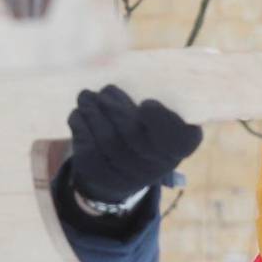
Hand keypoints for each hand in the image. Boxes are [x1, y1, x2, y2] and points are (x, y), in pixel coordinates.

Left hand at [67, 85, 202, 202]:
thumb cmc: (141, 137)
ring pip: (106, 138)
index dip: (163, 121)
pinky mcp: (97, 173)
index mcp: (176, 150)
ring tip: (86, 95)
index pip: (181, 140)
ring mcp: (124, 174)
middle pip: (133, 134)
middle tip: (105, 91)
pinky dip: (80, 122)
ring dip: (93, 110)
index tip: (146, 104)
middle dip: (115, 108)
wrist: (115, 177)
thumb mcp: (155, 123)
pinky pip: (87, 144)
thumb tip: (121, 85)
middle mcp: (153, 167)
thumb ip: (147, 104)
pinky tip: (80, 112)